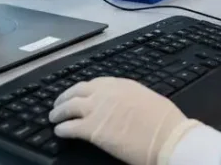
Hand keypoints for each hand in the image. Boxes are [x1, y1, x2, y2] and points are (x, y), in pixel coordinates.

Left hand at [51, 77, 198, 164]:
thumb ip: (133, 99)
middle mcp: (106, 93)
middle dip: (65, 97)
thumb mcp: (148, 100)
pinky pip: (69, 127)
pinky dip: (62, 129)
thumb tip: (128, 106)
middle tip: (59, 104)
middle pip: (77, 91)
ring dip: (58, 112)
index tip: (79, 94)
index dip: (83, 89)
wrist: (166, 137)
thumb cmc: (165, 122)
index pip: (95, 83)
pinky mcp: (91, 130)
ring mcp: (97, 110)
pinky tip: (59, 132)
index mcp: (121, 84)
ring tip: (53, 117)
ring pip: (68, 107)